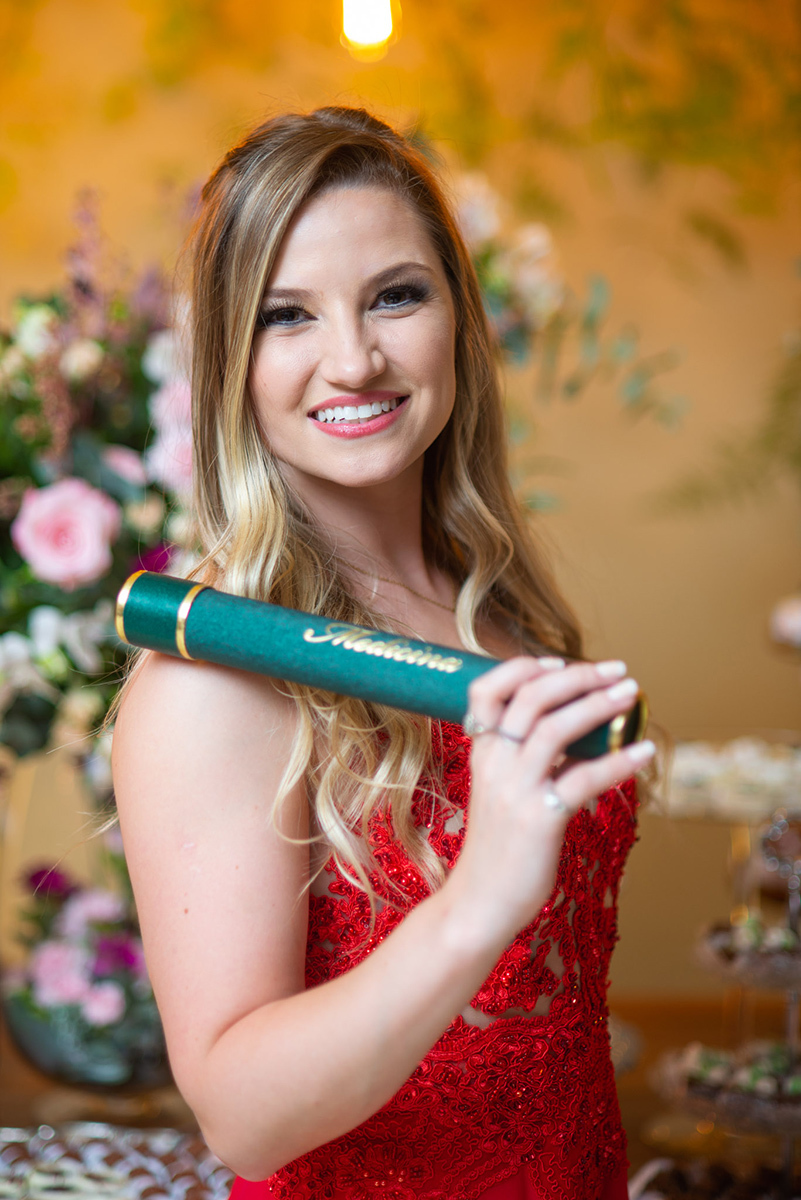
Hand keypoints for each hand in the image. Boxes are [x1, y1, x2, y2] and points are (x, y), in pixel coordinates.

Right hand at [447, 656, 654, 943]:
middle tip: (617, 670)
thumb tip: (581, 734)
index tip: (561, 660)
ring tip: (631, 694)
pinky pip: (583, 780)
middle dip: (578, 676)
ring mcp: (515, 791)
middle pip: (531, 698)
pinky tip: (645, 752)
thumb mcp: (502, 793)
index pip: (487, 690)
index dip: (523, 667)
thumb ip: (530, 761)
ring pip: (555, 728)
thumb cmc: (498, 848)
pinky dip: (619, 762)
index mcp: (481, 753)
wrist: (480, 903)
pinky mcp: (539, 820)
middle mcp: (495, 764)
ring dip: (598, 705)